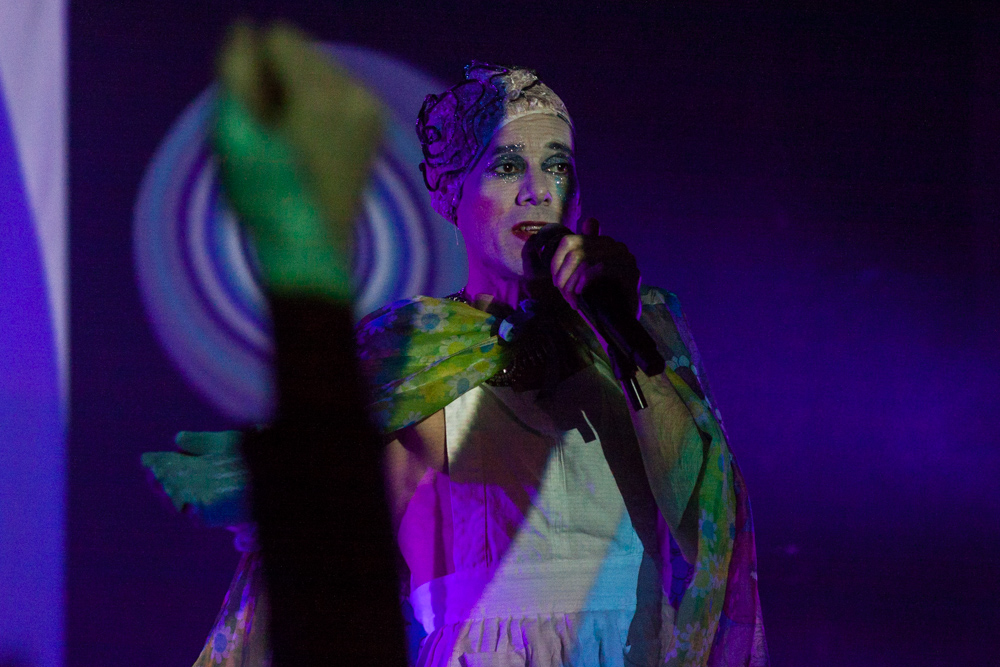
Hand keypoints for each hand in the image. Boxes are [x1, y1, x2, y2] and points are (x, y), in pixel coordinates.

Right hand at [214, 21, 381, 299]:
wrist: (309, 248)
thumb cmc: (263, 196)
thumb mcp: (233, 135)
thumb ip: (236, 72)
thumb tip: (245, 27)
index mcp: (319, 94)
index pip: (280, 36)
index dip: (256, 66)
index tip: (255, 109)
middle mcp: (354, 93)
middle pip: (304, 48)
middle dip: (280, 74)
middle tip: (272, 127)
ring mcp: (371, 108)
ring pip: (323, 66)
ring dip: (299, 87)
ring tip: (289, 136)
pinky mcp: (375, 123)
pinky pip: (340, 87)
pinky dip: (320, 100)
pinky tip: (308, 137)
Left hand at [549, 217, 640, 321]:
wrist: (617, 322)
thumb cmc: (597, 299)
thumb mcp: (578, 277)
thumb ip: (571, 258)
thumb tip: (550, 243)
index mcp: (602, 243)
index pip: (568, 242)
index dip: (556, 261)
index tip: (555, 281)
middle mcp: (615, 246)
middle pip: (575, 252)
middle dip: (563, 276)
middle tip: (563, 294)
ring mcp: (626, 258)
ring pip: (585, 260)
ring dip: (572, 282)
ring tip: (571, 298)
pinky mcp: (631, 272)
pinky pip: (602, 267)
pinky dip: (586, 280)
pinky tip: (580, 292)